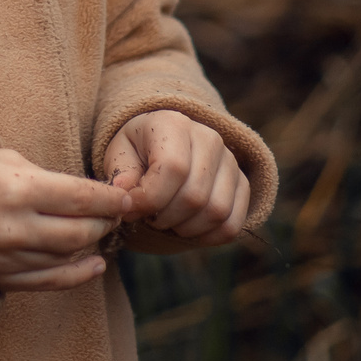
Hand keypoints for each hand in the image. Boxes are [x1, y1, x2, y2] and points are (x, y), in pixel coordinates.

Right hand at [0, 146, 126, 292]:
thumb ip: (36, 172)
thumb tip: (77, 189)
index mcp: (15, 189)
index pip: (80, 196)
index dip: (110, 198)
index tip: (126, 196)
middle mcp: (15, 227)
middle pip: (80, 230)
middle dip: (104, 221)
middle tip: (114, 212)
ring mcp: (9, 257)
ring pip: (67, 255)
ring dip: (89, 243)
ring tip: (97, 229)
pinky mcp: (1, 276)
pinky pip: (50, 281)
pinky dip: (77, 275)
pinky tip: (94, 265)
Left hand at [103, 110, 250, 246]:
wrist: (161, 144)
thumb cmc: (136, 150)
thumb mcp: (118, 154)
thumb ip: (122, 176)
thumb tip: (125, 199)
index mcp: (174, 124)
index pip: (173, 169)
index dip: (150, 199)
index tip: (131, 209)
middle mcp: (209, 139)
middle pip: (195, 196)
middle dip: (165, 217)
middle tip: (148, 217)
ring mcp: (230, 161)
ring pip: (216, 212)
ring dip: (186, 228)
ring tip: (165, 220)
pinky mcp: (242, 184)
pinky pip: (233, 223)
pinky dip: (208, 237)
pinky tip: (186, 229)